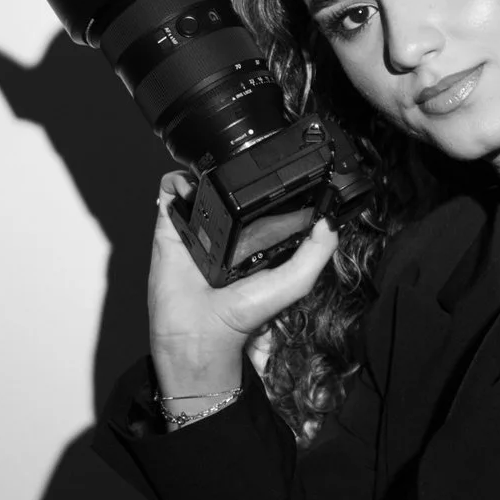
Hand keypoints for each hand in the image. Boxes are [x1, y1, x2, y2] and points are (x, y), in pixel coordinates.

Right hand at [147, 171, 338, 397]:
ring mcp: (197, 227)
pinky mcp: (171, 227)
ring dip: (204, 171)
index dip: (272, 185)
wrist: (198, 332)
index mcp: (256, 240)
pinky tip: (188, 186)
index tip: (280, 169)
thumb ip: (316, 254)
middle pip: (231, 187)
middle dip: (235, 172)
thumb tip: (330, 221)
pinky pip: (169, 192)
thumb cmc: (241, 316)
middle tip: (241, 168)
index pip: (265, 202)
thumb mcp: (295, 283)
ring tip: (211, 174)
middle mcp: (226, 231)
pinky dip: (176, 181)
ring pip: (200, 182)